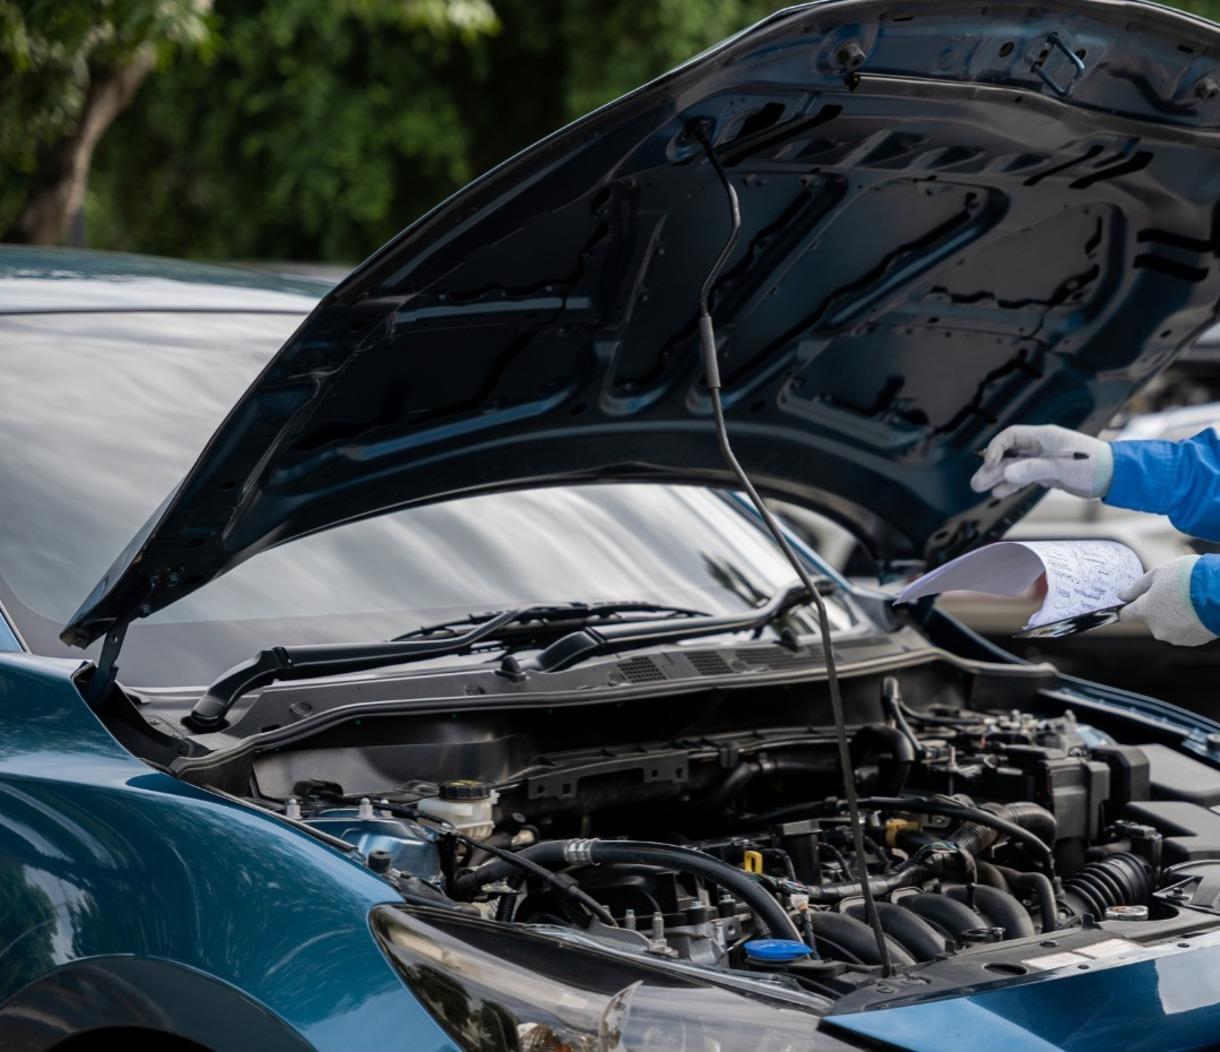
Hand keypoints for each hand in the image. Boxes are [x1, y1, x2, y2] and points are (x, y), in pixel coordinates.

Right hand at [970, 425, 1112, 498]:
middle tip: (976, 483)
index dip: (995, 449)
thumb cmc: (1094, 465)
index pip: (1010, 437)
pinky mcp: (1046, 473)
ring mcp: (1042, 460)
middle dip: (991, 468)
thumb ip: (1033, 469)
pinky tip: (1000, 492)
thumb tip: (1006, 472)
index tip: (988, 464)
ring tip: (981, 489)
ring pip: (1013, 468)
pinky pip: (1023, 477)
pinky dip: (1011, 484)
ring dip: (998, 478)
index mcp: (1044, 437)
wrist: (1115, 476)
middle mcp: (1040, 447)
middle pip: (1008, 455)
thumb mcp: (1062, 467)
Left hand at [1119, 556, 1216, 645]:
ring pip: (1169, 625)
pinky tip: (1198, 610)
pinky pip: (1185, 631)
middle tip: (1173, 592)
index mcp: (1145, 611)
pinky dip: (1189, 622)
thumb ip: (1136, 587)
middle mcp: (1157, 628)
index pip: (1125, 614)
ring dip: (1174, 615)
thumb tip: (1121, 596)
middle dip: (1158, 607)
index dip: (1126, 608)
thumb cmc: (1188, 578)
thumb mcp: (1158, 574)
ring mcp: (1175, 637)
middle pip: (1150, 618)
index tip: (1129, 602)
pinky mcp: (1193, 641)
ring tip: (1190, 600)